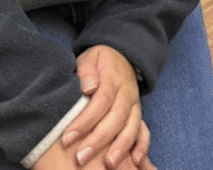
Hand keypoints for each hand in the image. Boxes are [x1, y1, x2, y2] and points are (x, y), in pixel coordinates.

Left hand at [51, 46, 151, 168]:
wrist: (123, 55)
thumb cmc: (100, 61)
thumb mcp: (90, 57)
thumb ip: (87, 70)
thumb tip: (89, 88)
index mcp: (113, 78)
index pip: (101, 101)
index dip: (85, 121)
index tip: (68, 137)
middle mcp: (127, 93)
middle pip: (116, 118)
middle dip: (99, 139)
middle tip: (81, 157)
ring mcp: (135, 104)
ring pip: (131, 126)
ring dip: (121, 146)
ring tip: (108, 164)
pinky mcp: (138, 113)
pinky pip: (144, 130)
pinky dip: (142, 145)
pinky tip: (135, 160)